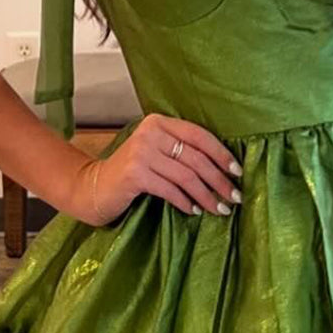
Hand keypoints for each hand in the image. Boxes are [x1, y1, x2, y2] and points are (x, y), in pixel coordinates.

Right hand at [69, 113, 243, 225]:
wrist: (95, 187)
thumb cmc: (134, 172)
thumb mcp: (157, 153)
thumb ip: (182, 151)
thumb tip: (224, 168)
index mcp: (160, 122)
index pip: (199, 135)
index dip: (221, 154)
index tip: (238, 172)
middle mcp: (150, 132)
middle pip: (196, 158)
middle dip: (219, 180)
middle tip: (234, 197)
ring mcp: (141, 152)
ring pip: (186, 176)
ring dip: (206, 195)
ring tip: (219, 209)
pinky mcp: (135, 174)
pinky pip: (170, 190)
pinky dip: (185, 202)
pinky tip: (194, 210)